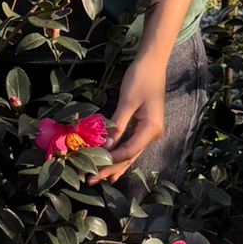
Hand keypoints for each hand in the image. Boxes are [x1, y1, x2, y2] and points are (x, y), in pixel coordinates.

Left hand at [91, 52, 167, 183]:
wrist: (152, 63)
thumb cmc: (140, 78)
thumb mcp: (127, 102)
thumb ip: (117, 125)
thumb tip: (105, 147)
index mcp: (151, 129)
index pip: (128, 151)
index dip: (110, 161)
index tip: (92, 167)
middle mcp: (152, 134)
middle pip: (129, 157)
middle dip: (109, 169)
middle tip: (90, 180)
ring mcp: (149, 131)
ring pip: (129, 153)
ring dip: (113, 165)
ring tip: (98, 178)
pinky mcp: (144, 126)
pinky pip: (130, 145)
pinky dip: (119, 155)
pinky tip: (112, 168)